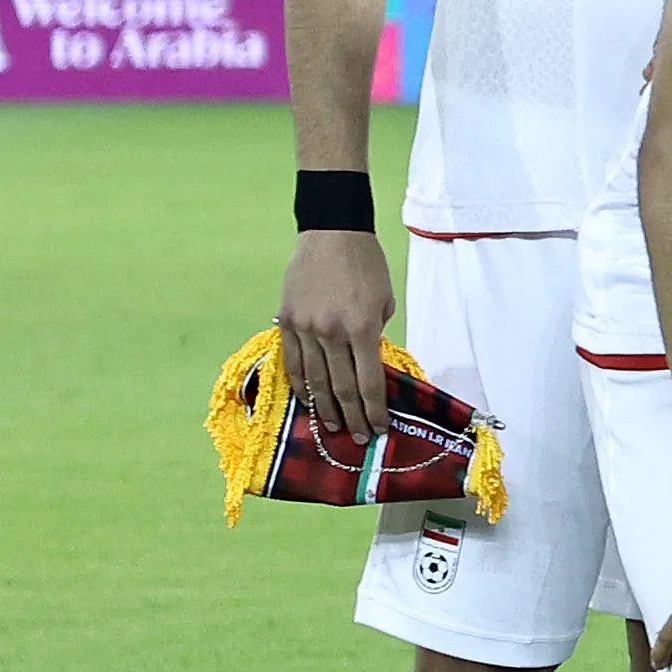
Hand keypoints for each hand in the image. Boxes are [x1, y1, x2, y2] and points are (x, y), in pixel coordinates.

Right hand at [276, 226, 393, 450]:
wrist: (332, 234)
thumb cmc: (367, 266)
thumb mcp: (384, 301)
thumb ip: (376, 334)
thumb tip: (369, 363)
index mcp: (363, 328)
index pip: (369, 381)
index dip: (374, 410)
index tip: (380, 427)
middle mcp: (332, 333)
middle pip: (341, 387)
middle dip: (353, 417)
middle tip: (360, 437)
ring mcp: (306, 328)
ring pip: (314, 380)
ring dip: (325, 408)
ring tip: (334, 428)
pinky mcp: (287, 321)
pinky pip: (292, 361)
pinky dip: (300, 384)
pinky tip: (308, 401)